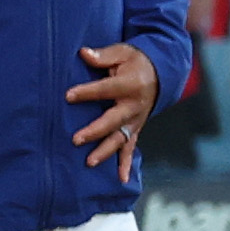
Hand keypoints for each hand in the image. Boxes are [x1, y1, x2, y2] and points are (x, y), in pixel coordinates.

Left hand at [67, 40, 159, 168]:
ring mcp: (136, 119)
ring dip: (106, 150)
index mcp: (130, 84)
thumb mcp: (123, 52)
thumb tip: (83, 53)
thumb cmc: (136, 61)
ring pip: (120, 138)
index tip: (67, 96)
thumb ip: (103, 56)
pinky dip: (127, 164)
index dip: (87, 92)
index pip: (106, 89)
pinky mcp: (136, 128)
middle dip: (95, 130)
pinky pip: (132, 147)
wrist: (162, 73)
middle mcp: (134, 105)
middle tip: (76, 139)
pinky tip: (122, 178)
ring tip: (90, 161)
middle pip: (113, 120)